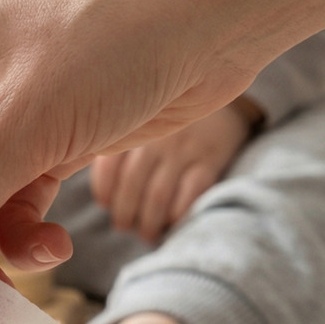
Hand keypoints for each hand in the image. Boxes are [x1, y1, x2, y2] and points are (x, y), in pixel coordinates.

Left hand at [91, 99, 258, 241]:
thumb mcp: (144, 121)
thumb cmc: (171, 119)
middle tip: (124, 226)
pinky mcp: (210, 159)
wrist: (220, 89)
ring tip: (147, 234)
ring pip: (158, 195)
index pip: (109, 165)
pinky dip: (178, 215)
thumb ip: (120, 148)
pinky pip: (190, 193)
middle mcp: (157, 137)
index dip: (104, 191)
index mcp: (135, 126)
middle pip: (132, 184)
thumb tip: (104, 198)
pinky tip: (173, 225)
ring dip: (149, 222)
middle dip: (124, 213)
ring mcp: (184, 148)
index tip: (106, 205)